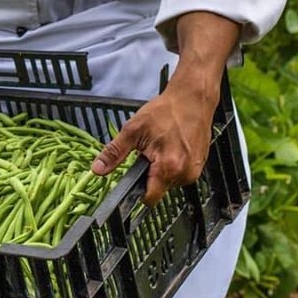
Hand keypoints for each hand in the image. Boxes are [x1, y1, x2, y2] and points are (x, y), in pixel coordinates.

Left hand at [90, 85, 213, 205]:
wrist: (192, 99)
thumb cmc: (165, 111)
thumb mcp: (133, 130)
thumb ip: (115, 152)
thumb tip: (98, 169)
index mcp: (168, 167)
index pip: (150, 198)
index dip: (136, 193)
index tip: (129, 182)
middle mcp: (185, 174)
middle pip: (159, 188)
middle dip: (148, 174)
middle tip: (146, 152)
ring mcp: (194, 171)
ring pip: (169, 181)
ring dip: (161, 169)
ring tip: (159, 146)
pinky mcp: (199, 166)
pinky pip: (180, 173)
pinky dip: (172, 164)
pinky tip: (169, 146)